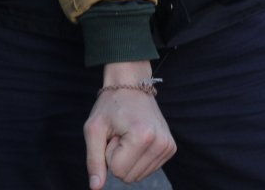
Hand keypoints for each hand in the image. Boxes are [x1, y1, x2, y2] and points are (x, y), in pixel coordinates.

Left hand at [84, 62, 175, 187]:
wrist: (131, 85)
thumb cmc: (110, 105)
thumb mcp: (94, 129)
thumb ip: (93, 160)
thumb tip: (95, 187)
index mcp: (143, 136)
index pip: (117, 170)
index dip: (108, 153)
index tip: (113, 133)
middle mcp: (161, 143)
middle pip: (129, 176)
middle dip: (118, 158)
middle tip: (119, 134)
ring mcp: (169, 146)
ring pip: (138, 175)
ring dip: (127, 158)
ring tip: (127, 135)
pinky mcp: (171, 148)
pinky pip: (147, 169)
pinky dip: (137, 157)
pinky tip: (136, 137)